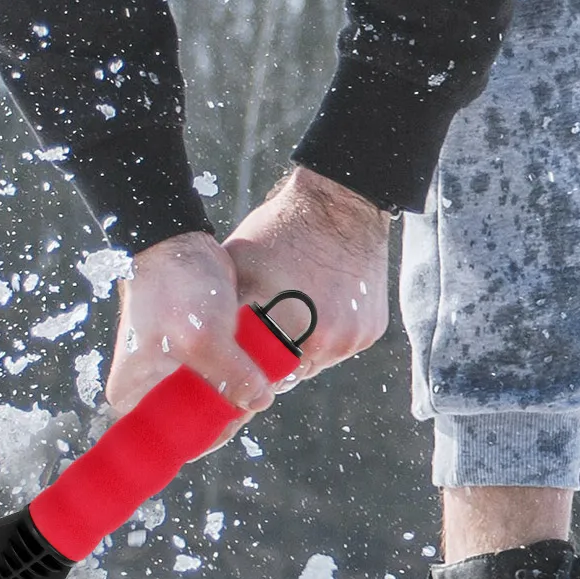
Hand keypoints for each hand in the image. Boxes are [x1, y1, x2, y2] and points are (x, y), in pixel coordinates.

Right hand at [104, 231, 278, 417]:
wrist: (177, 243)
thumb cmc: (175, 287)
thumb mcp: (202, 337)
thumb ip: (230, 376)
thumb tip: (259, 401)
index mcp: (134, 398)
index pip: (176, 439)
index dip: (212, 429)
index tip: (239, 407)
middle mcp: (152, 393)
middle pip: (202, 422)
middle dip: (232, 407)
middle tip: (256, 381)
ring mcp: (177, 377)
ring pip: (220, 402)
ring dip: (243, 389)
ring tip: (257, 362)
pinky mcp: (201, 360)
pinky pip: (228, 380)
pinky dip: (245, 374)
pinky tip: (258, 359)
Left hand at [224, 166, 391, 383]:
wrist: (341, 202)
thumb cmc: (281, 232)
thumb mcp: (240, 269)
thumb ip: (226, 313)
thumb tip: (207, 345)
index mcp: (291, 333)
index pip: (264, 376)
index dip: (252, 366)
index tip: (245, 352)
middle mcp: (328, 344)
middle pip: (293, 373)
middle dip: (278, 357)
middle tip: (268, 328)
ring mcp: (354, 338)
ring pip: (319, 361)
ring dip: (305, 347)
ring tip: (295, 310)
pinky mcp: (372, 330)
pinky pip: (343, 345)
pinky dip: (330, 333)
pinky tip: (321, 304)